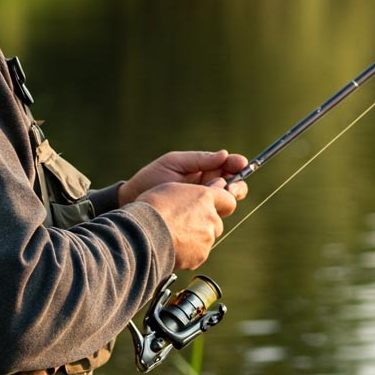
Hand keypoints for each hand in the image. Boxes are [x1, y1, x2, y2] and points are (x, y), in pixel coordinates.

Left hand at [119, 149, 248, 206]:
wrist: (133, 202)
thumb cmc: (150, 179)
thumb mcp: (174, 163)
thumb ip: (199, 159)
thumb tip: (224, 154)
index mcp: (203, 170)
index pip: (228, 167)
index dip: (237, 165)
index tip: (242, 164)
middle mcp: (207, 187)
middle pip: (234, 186)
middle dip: (238, 184)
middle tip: (232, 185)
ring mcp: (203, 204)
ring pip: (227, 202)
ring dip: (228, 197)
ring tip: (219, 194)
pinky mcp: (198, 220)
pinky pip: (215, 218)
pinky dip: (217, 213)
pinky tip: (210, 208)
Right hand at [134, 179, 241, 270]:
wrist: (144, 234)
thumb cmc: (152, 208)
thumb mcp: (170, 189)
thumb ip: (191, 193)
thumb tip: (200, 196)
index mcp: (205, 197)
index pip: (228, 200)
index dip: (220, 204)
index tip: (211, 207)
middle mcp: (211, 217)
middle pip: (216, 222)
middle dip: (204, 224)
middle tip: (183, 224)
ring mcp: (207, 238)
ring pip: (206, 238)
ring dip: (195, 238)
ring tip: (173, 236)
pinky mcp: (200, 255)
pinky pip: (198, 253)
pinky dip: (188, 252)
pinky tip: (173, 247)